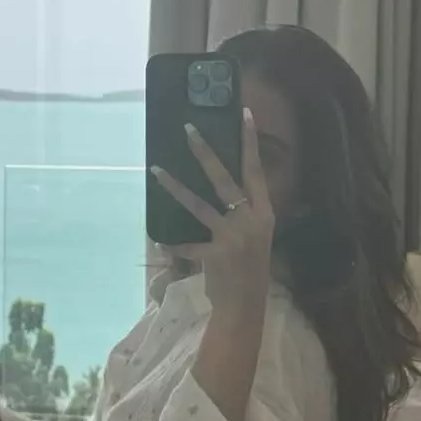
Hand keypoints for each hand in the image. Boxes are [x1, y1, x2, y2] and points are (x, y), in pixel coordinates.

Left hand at [150, 108, 273, 317]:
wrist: (245, 306)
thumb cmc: (251, 271)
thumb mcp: (257, 238)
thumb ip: (245, 215)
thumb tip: (226, 194)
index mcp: (264, 214)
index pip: (256, 171)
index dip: (250, 143)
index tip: (244, 115)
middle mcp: (250, 221)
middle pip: (224, 179)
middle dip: (205, 153)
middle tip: (188, 130)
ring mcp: (232, 237)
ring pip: (198, 204)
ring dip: (175, 187)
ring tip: (156, 170)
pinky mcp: (213, 255)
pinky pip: (185, 245)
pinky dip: (172, 244)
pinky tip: (159, 239)